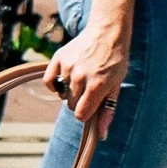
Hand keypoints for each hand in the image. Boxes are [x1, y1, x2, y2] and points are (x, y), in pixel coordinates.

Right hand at [43, 21, 127, 137]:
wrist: (108, 32)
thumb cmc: (116, 61)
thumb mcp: (116, 86)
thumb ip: (108, 111)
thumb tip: (102, 135)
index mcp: (96, 86)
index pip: (80, 114)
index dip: (86, 112)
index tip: (91, 104)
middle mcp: (80, 77)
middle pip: (70, 105)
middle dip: (79, 101)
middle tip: (90, 87)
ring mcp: (68, 67)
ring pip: (62, 94)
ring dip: (69, 90)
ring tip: (82, 77)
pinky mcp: (58, 58)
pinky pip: (49, 81)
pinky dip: (55, 84)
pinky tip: (65, 79)